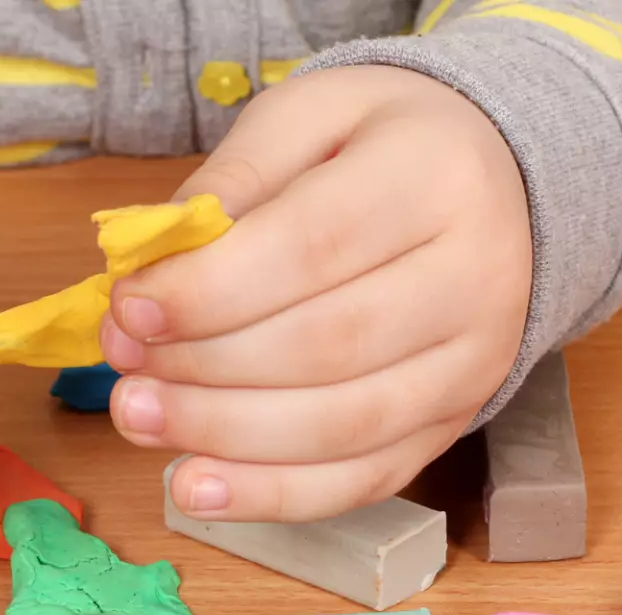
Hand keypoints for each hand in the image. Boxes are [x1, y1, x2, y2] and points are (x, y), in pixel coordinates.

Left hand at [101, 65, 531, 520]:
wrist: (498, 187)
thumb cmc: (385, 145)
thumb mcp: (311, 112)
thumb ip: (234, 178)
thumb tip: (151, 268)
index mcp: (436, 177)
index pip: (314, 247)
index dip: (211, 290)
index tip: (130, 307)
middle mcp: (476, 278)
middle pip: (326, 346)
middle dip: (205, 367)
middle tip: (123, 366)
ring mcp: (473, 364)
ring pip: (343, 427)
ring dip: (225, 436)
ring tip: (139, 418)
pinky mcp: (455, 424)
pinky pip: (362, 481)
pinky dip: (271, 496)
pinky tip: (196, 488)